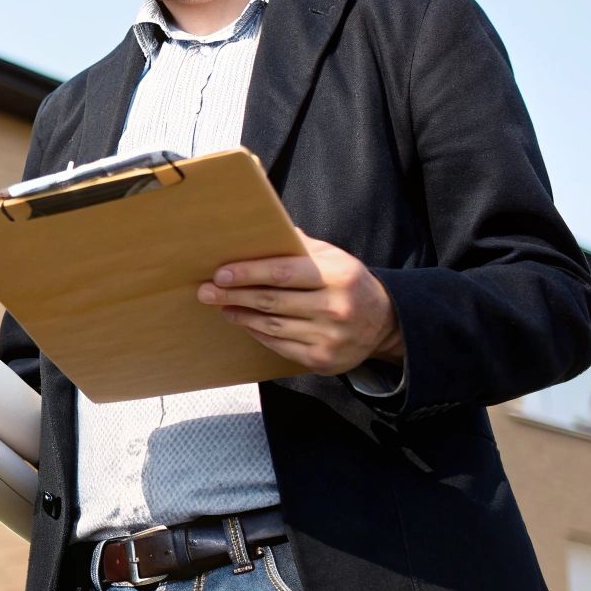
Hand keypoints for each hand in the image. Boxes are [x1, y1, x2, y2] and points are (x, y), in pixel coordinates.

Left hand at [196, 231, 404, 375]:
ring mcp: (329, 336)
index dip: (249, 273)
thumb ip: (300, 246)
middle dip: (234, 295)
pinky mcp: (322, 359)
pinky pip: (279, 345)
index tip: (220, 273)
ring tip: (222, 305)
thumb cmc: (348, 283)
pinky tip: (244, 322)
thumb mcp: (334, 258)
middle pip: (272, 301)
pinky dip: (257, 333)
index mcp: (338, 275)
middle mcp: (335, 307)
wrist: (384, 323)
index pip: (283, 273)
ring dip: (241, 315)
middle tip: (206, 291)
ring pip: (271, 326)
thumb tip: (261, 230)